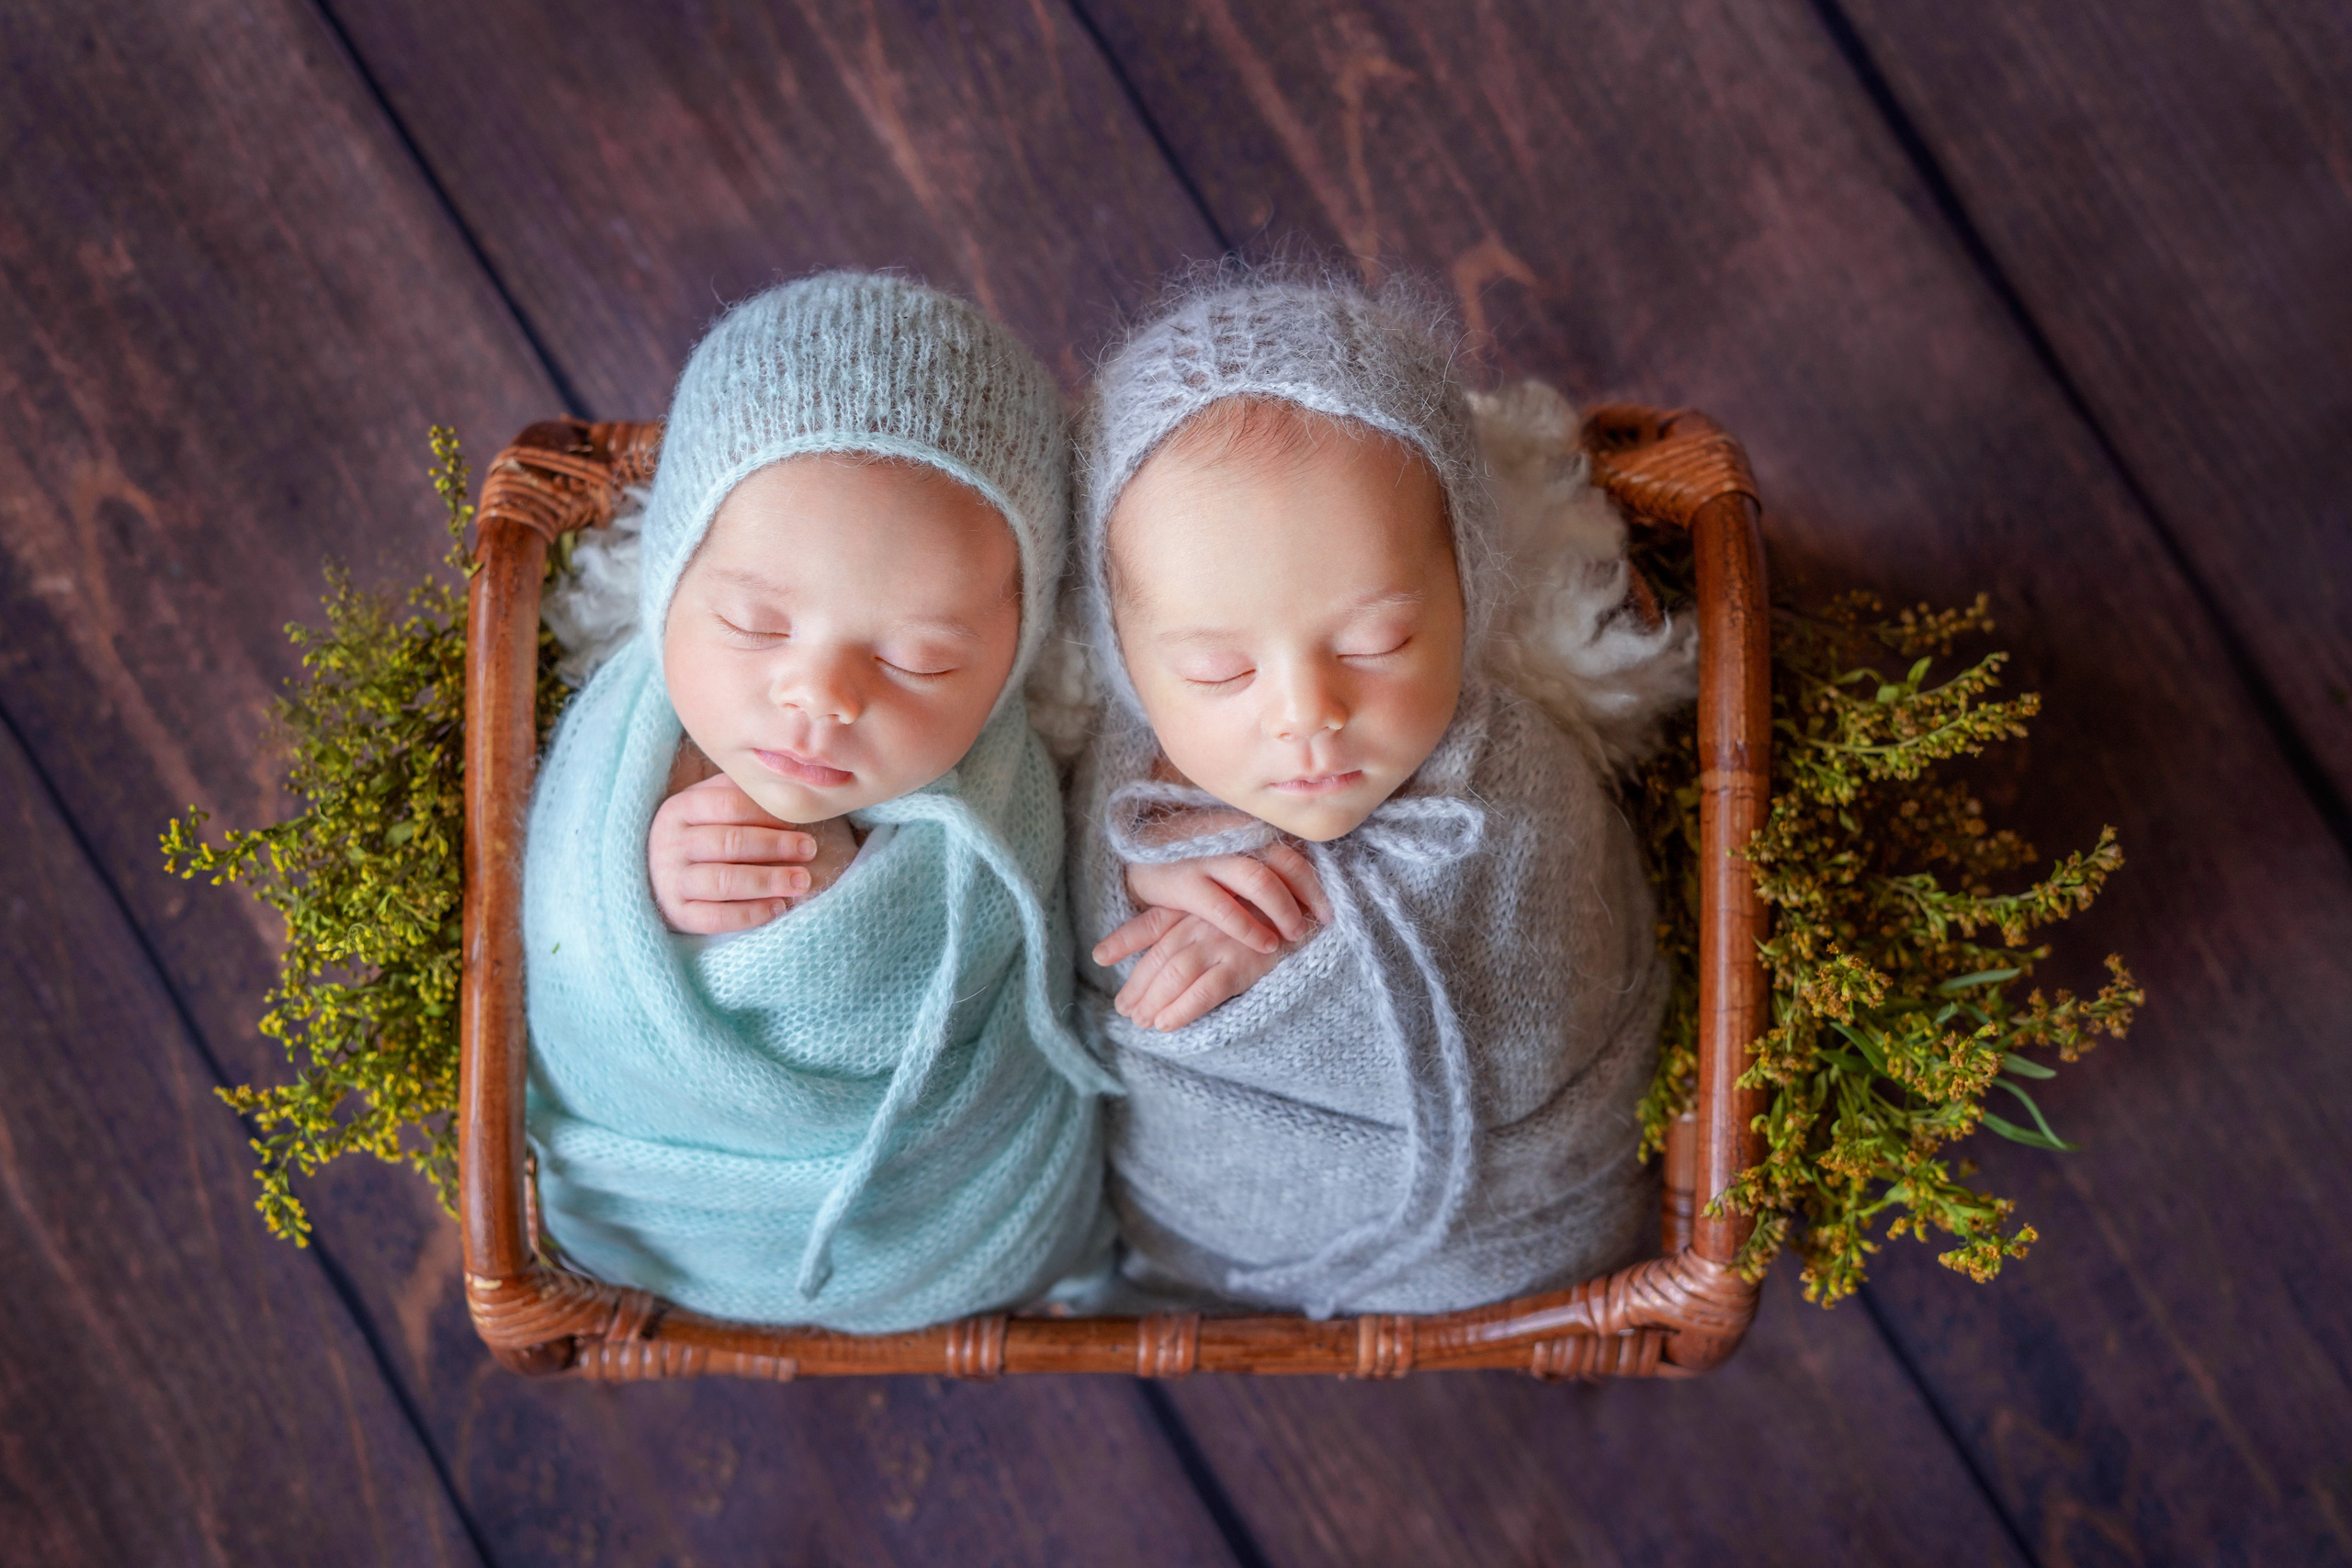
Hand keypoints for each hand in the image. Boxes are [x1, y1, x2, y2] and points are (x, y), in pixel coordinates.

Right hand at [648, 772, 840, 934]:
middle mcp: (670, 844)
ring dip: (768, 881)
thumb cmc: (700, 833)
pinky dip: (750, 914)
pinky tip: (778, 908)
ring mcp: (670, 881)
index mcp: (679, 808)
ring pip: (723, 881)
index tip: (798, 820)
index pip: (728, 805)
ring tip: (802, 881)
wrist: (660, 875)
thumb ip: (737, 790)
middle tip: (809, 849)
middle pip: (729, 842)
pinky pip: (716, 918)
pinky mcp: (678, 914)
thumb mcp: (709, 803)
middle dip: (775, 845)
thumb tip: (785, 779)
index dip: (767, 813)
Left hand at [1097, 910, 1287, 1031]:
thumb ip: (1204, 921)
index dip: (1123, 939)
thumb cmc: (1275, 916)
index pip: (1152, 922)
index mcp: (1199, 906)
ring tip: (1142, 1021)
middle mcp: (1204, 921)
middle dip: (1137, 986)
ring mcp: (1222, 941)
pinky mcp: (1243, 963)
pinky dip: (1181, 1009)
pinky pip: (1204, 991)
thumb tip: (1176, 951)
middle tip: (1126, 1009)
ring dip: (1153, 1001)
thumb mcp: (1234, 909)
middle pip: (1159, 957)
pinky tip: (1166, 1024)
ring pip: (1174, 975)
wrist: (1315, 916)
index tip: (1100, 955)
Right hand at [1109, 843, 1330, 957]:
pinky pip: (1226, 908)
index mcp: (1247, 829)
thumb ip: (1260, 860)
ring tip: (1294, 935)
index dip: (1315, 885)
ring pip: (1260, 882)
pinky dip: (1250, 928)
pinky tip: (1264, 943)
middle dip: (1306, 898)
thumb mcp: (1229, 849)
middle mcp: (1232, 838)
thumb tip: (1303, 889)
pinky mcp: (1185, 882)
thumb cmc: (1194, 855)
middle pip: (1283, 865)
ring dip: (1283, 912)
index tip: (1329, 910)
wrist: (1138, 851)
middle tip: (1318, 924)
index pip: (1292, 854)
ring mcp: (1208, 858)